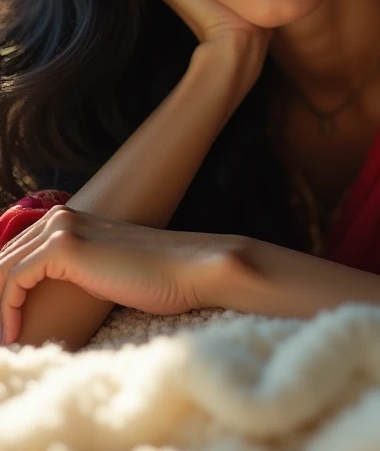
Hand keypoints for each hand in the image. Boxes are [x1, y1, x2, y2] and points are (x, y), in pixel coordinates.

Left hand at [0, 205, 234, 346]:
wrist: (188, 269)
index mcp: (68, 220)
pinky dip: (6, 310)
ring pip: (2, 268)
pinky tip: (14, 335)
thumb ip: (75, 273)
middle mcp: (60, 216)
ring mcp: (62, 228)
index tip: (4, 324)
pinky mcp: (65, 247)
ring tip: (6, 337)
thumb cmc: (153, 278)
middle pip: (2, 258)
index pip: (12, 254)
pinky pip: (15, 279)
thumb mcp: (102, 272)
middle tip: (1, 333)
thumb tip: (42, 302)